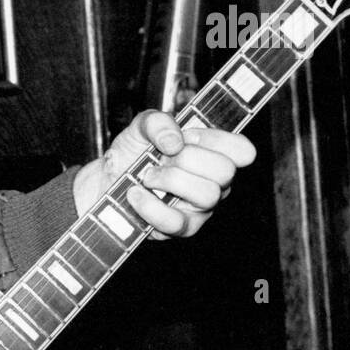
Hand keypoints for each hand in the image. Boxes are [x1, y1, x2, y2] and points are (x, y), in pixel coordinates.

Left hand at [71, 110, 255, 238]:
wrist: (107, 179)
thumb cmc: (132, 153)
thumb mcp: (141, 126)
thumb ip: (158, 121)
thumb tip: (174, 141)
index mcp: (213, 154)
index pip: (243, 150)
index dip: (217, 140)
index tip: (188, 137)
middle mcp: (214, 182)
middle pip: (225, 171)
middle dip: (188, 158)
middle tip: (163, 157)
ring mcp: (200, 208)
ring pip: (207, 195)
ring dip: (170, 180)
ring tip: (147, 176)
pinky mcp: (180, 228)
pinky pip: (176, 221)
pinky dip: (150, 205)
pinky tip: (135, 193)